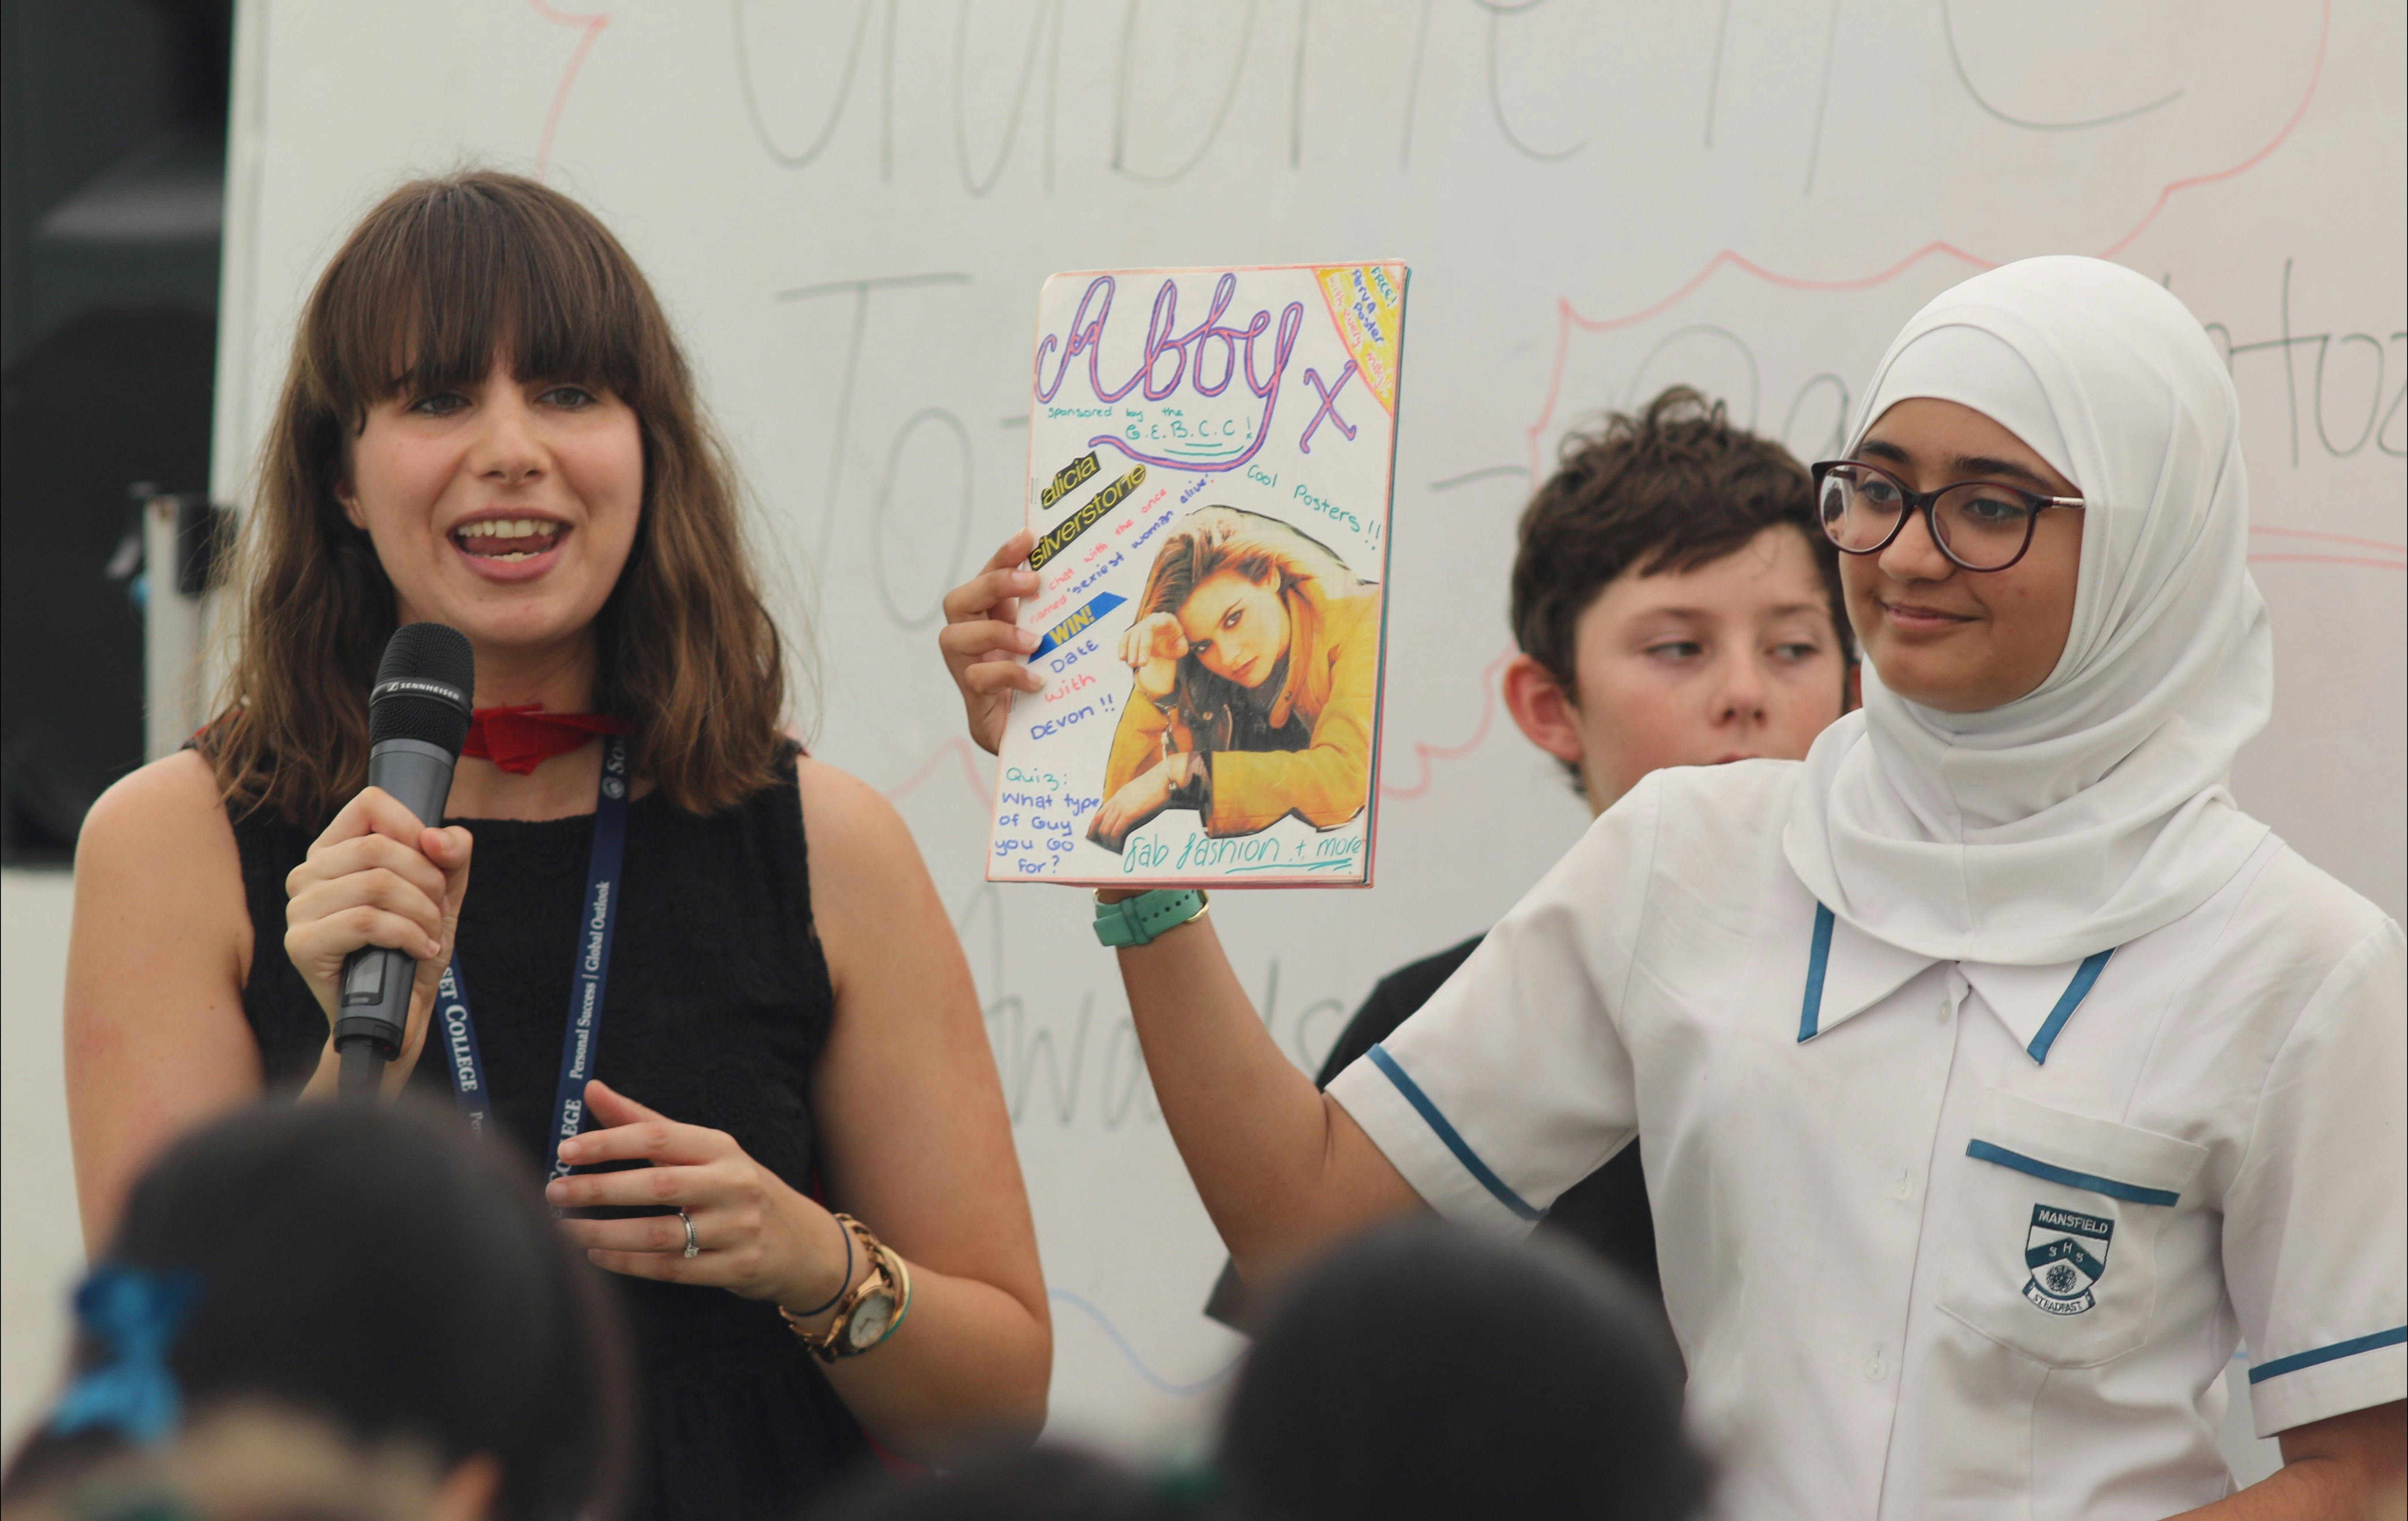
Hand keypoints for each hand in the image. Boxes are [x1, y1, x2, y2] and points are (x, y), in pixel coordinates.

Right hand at [284, 787, 471, 1092]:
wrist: (398, 1011)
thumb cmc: (412, 947)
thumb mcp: (442, 893)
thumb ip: (451, 854)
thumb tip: (437, 837)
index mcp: (334, 851)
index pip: (370, 804)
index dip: (414, 826)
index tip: (436, 860)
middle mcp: (307, 874)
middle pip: (380, 846)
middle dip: (428, 880)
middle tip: (438, 912)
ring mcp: (298, 909)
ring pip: (376, 884)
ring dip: (421, 912)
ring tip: (429, 936)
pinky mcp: (301, 944)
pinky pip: (365, 921)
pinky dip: (405, 934)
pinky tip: (417, 950)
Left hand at [549, 1080, 853, 1311]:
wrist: (802, 1242)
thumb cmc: (736, 1188)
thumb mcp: (703, 1150)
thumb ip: (645, 1122)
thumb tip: (591, 1089)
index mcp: (721, 1148)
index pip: (660, 1137)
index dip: (611, 1141)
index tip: (566, 1149)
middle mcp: (733, 1184)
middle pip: (659, 1185)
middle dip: (600, 1189)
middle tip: (554, 1191)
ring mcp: (737, 1228)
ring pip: (661, 1234)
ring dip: (606, 1234)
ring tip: (565, 1231)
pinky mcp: (736, 1268)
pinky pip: (671, 1269)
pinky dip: (628, 1264)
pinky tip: (596, 1258)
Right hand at [938, 532, 1042, 754]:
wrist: (1039, 745)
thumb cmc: (1048, 691)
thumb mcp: (1053, 648)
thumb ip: (1054, 620)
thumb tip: (1088, 583)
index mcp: (990, 620)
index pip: (986, 578)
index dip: (1003, 556)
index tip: (1030, 537)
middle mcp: (970, 642)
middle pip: (957, 600)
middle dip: (993, 585)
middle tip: (1033, 583)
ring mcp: (966, 671)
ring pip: (953, 637)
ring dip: (996, 633)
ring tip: (1034, 643)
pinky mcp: (973, 702)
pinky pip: (976, 678)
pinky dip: (1008, 675)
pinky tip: (1038, 682)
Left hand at [1087, 758, 1180, 851]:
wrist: (1162, 777)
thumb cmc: (1154, 784)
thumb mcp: (1136, 791)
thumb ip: (1129, 800)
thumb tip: (1129, 812)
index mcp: (1117, 796)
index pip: (1099, 813)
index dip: (1093, 826)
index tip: (1091, 835)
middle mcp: (1116, 802)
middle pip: (1100, 822)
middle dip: (1099, 836)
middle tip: (1103, 845)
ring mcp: (1122, 807)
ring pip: (1106, 828)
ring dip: (1108, 840)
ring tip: (1112, 846)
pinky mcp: (1130, 814)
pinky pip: (1116, 831)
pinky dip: (1115, 840)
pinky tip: (1118, 845)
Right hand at [1118, 612, 1187, 701]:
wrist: (1168, 637)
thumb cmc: (1175, 641)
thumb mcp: (1182, 645)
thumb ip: (1181, 647)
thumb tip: (1175, 647)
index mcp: (1164, 619)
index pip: (1152, 627)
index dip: (1146, 644)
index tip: (1144, 661)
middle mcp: (1150, 620)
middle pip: (1140, 632)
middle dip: (1137, 649)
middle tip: (1139, 665)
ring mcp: (1141, 625)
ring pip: (1130, 634)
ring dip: (1128, 649)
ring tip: (1130, 665)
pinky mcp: (1133, 632)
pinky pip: (1125, 638)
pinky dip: (1122, 647)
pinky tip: (1122, 658)